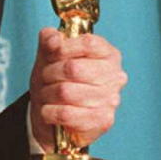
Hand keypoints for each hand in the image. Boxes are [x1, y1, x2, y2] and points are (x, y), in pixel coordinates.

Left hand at [28, 27, 127, 150]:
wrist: (55, 116)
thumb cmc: (56, 80)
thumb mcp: (49, 56)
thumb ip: (49, 39)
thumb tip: (54, 38)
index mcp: (108, 54)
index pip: (88, 43)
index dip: (63, 48)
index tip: (50, 54)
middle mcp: (115, 76)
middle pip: (73, 68)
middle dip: (49, 73)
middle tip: (45, 78)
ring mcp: (111, 100)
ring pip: (65, 92)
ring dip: (46, 93)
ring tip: (47, 95)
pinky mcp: (102, 121)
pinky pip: (65, 113)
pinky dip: (49, 112)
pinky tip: (49, 111)